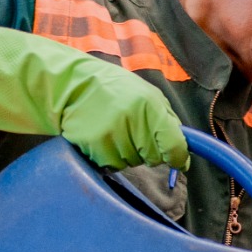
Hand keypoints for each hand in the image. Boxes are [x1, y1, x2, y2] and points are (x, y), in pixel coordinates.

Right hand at [0, 28, 190, 170]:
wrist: (67, 85)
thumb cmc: (110, 90)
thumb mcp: (143, 94)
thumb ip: (164, 120)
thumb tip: (183, 153)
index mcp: (149, 106)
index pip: (174, 145)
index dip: (178, 157)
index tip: (178, 162)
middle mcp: (132, 121)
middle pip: (152, 158)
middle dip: (146, 150)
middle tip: (131, 130)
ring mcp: (111, 136)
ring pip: (130, 163)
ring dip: (125, 152)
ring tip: (111, 128)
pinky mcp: (93, 147)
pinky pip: (110, 165)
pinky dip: (107, 155)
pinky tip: (99, 135)